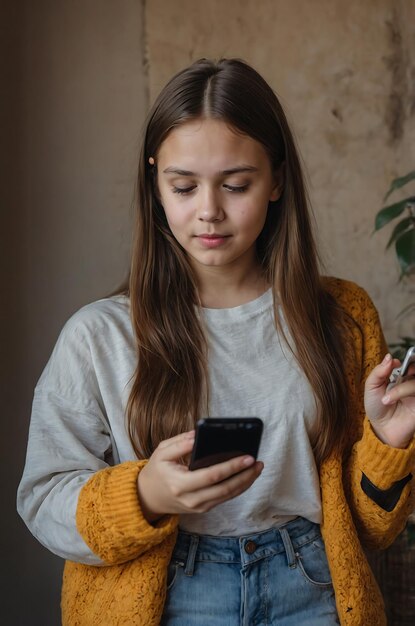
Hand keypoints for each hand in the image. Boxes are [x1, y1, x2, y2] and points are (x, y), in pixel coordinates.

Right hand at [137, 430, 263, 522]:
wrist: (148, 498)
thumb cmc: (157, 471)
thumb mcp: (162, 452)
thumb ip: (180, 443)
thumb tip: (198, 435)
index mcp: (180, 483)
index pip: (212, 476)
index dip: (232, 466)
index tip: (247, 457)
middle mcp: (191, 499)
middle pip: (225, 489)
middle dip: (245, 475)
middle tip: (258, 462)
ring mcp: (198, 507)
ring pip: (228, 496)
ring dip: (245, 482)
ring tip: (257, 468)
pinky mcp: (203, 508)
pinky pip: (224, 498)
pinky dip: (238, 488)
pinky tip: (247, 476)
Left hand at [364, 353, 414, 447]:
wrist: (380, 429)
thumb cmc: (376, 408)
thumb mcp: (372, 387)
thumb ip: (379, 372)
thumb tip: (390, 357)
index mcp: (402, 377)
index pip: (411, 363)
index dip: (409, 359)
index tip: (396, 363)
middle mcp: (411, 384)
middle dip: (412, 367)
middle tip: (403, 372)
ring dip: (402, 388)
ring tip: (386, 398)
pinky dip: (404, 392)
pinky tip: (392, 400)